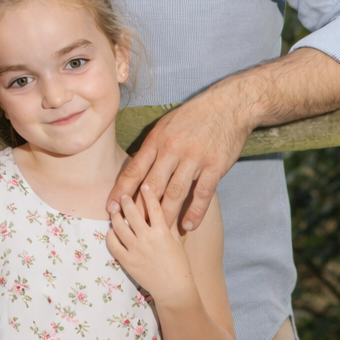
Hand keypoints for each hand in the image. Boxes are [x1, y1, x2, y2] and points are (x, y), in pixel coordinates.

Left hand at [106, 184, 193, 307]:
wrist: (174, 290)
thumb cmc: (179, 265)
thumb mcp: (176, 242)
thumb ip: (168, 224)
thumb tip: (165, 206)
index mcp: (162, 232)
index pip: (154, 207)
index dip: (148, 194)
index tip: (144, 184)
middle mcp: (147, 239)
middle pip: (132, 213)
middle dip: (126, 201)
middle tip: (123, 195)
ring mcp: (135, 250)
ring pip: (119, 226)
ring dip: (115, 216)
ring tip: (114, 209)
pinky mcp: (127, 261)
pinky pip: (113, 245)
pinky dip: (110, 236)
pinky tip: (111, 230)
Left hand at [107, 89, 251, 231]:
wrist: (229, 106)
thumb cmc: (194, 116)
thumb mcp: (166, 125)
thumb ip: (153, 147)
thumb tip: (138, 168)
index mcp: (157, 140)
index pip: (134, 169)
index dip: (121, 190)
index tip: (110, 207)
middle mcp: (172, 150)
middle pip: (152, 185)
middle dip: (139, 208)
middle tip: (130, 227)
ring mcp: (194, 159)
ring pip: (176, 192)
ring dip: (165, 214)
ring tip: (158, 233)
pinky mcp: (215, 166)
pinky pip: (203, 193)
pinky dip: (195, 211)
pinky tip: (188, 225)